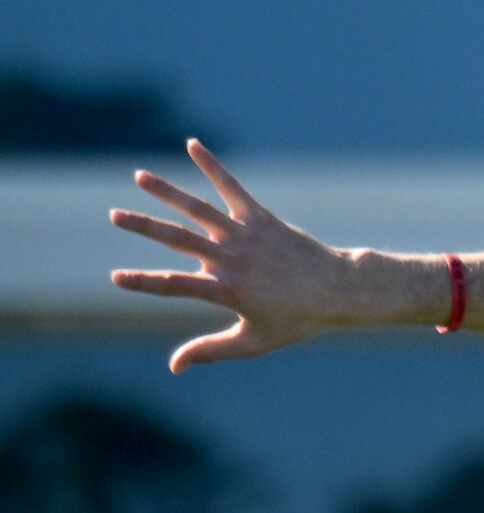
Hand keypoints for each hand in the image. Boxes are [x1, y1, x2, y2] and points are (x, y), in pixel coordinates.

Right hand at [107, 142, 420, 370]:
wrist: (340, 289)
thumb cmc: (297, 320)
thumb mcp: (254, 342)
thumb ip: (211, 351)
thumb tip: (172, 366)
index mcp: (227, 290)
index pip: (176, 286)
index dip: (144, 282)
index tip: (115, 277)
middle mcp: (234, 259)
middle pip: (180, 240)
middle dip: (145, 227)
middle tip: (113, 214)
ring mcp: (247, 236)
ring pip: (200, 209)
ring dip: (168, 192)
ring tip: (139, 175)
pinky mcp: (262, 218)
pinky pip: (233, 188)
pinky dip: (213, 167)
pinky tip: (193, 145)